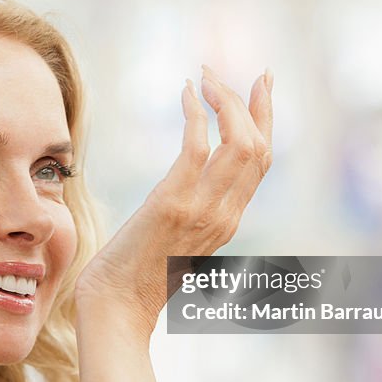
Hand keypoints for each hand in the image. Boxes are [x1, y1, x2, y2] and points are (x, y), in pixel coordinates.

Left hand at [74, 66, 273, 340]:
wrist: (116, 308)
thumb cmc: (134, 277)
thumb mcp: (175, 242)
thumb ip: (191, 216)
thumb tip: (186, 191)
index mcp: (229, 222)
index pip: (261, 161)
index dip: (265, 119)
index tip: (262, 84)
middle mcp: (226, 215)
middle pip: (259, 147)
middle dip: (251, 102)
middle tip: (231, 73)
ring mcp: (203, 211)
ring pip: (238, 143)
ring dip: (225, 101)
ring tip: (206, 76)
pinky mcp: (173, 205)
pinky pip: (197, 147)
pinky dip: (195, 113)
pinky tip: (186, 92)